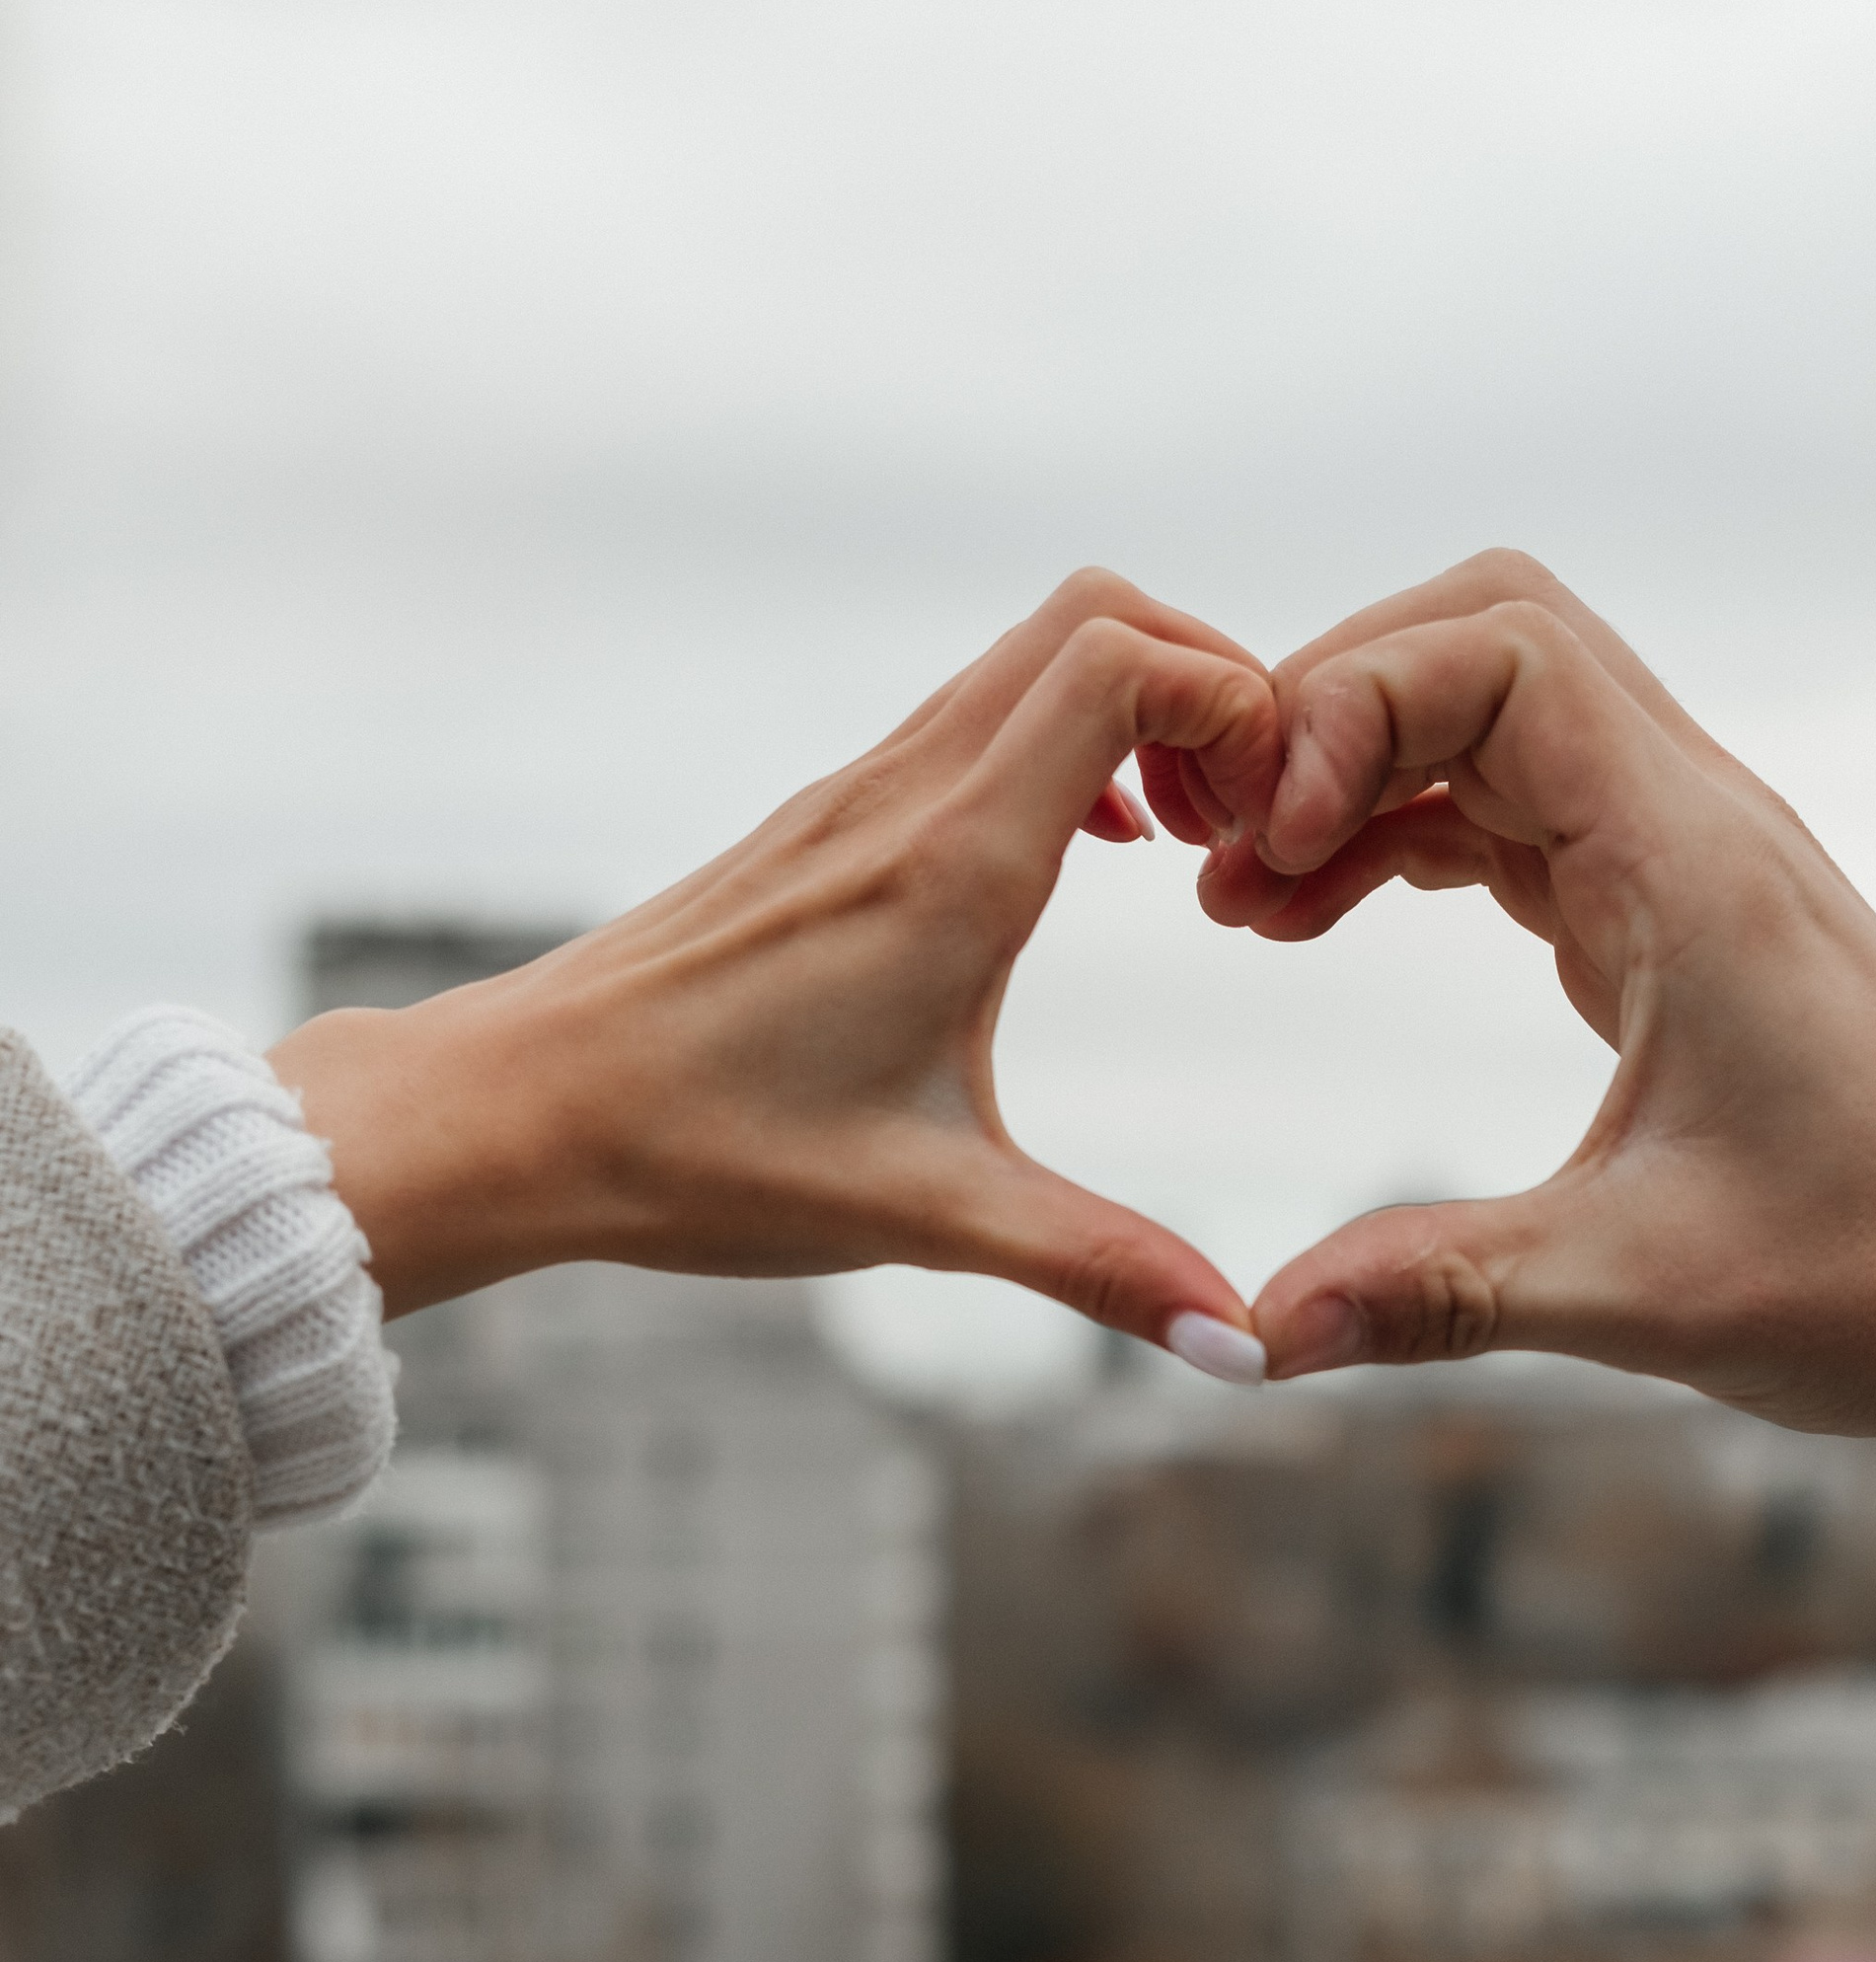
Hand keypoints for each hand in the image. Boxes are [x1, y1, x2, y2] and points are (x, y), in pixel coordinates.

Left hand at [271, 571, 1282, 1365]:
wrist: (518, 1112)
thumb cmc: (703, 1155)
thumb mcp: (926, 1216)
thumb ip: (1098, 1266)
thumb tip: (1239, 1347)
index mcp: (950, 865)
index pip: (1121, 663)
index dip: (1233, 699)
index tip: (1272, 816)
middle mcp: (906, 797)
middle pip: (1090, 615)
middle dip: (1209, 681)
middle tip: (1249, 815)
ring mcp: (858, 796)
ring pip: (1028, 656)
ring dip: (1137, 709)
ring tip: (1184, 840)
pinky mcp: (826, 822)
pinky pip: (975, 718)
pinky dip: (1064, 740)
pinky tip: (1082, 855)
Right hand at [1144, 552, 1875, 1436]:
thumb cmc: (1859, 1273)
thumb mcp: (1631, 1290)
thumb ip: (1436, 1291)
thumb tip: (1256, 1335)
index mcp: (1693, 865)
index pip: (1507, 650)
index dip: (1361, 704)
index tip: (1280, 842)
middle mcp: (1692, 821)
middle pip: (1485, 632)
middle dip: (1335, 704)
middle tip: (1235, 840)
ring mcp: (1680, 855)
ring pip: (1492, 708)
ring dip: (1359, 768)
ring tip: (1246, 897)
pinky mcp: (1664, 908)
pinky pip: (1512, 800)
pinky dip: (1402, 828)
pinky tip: (1316, 914)